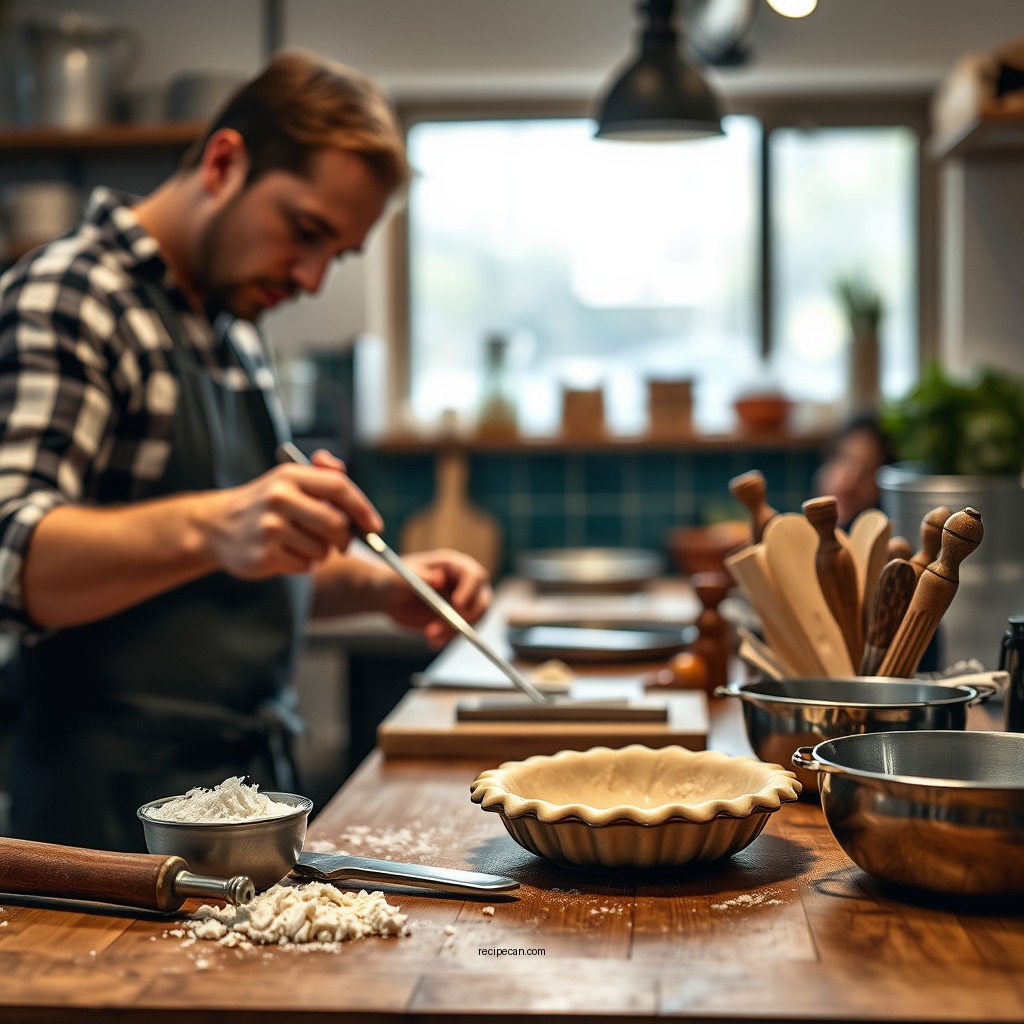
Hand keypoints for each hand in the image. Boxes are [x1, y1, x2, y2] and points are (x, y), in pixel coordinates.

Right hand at [204, 451, 383, 578]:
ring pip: (322, 549)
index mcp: (290, 475)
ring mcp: (270, 528)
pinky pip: (305, 566)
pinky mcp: (264, 555)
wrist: (217, 526)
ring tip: (302, 544)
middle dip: (346, 539)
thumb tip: (342, 470)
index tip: (374, 526)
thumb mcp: (288, 480)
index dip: (362, 508)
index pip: (339, 487)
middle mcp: (279, 498)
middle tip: (342, 543)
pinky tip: (287, 554)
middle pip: (336, 524)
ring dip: (321, 553)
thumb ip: (320, 475)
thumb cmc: (265, 503)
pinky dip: (305, 565)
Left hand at [382, 548, 492, 647]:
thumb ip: (416, 576)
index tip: (457, 605)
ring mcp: (463, 601)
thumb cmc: (392, 581)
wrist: (389, 597)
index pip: (473, 575)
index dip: (470, 590)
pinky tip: (432, 642)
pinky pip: (462, 632)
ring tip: (429, 635)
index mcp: (452, 566)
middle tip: (446, 628)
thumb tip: (438, 578)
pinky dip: (449, 639)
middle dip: (468, 616)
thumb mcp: (398, 578)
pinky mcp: (457, 618)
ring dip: (454, 631)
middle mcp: (463, 583)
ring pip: (473, 620)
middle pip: (482, 599)